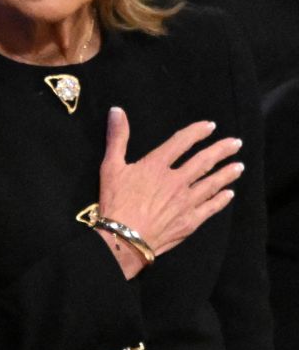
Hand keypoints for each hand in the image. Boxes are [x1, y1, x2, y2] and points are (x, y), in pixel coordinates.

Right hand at [95, 107, 241, 277]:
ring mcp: (186, 201)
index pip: (182, 142)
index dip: (197, 132)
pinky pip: (211, 207)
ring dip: (227, 173)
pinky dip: (221, 199)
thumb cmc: (114, 202)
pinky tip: (228, 194)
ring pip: (212, 183)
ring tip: (238, 166)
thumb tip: (117, 111)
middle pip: (205, 161)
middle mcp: (177, 180)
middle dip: (222, 150)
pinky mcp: (190, 220)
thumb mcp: (110, 167)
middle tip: (236, 143)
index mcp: (157, 165)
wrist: (123, 238)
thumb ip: (117, 138)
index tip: (210, 127)